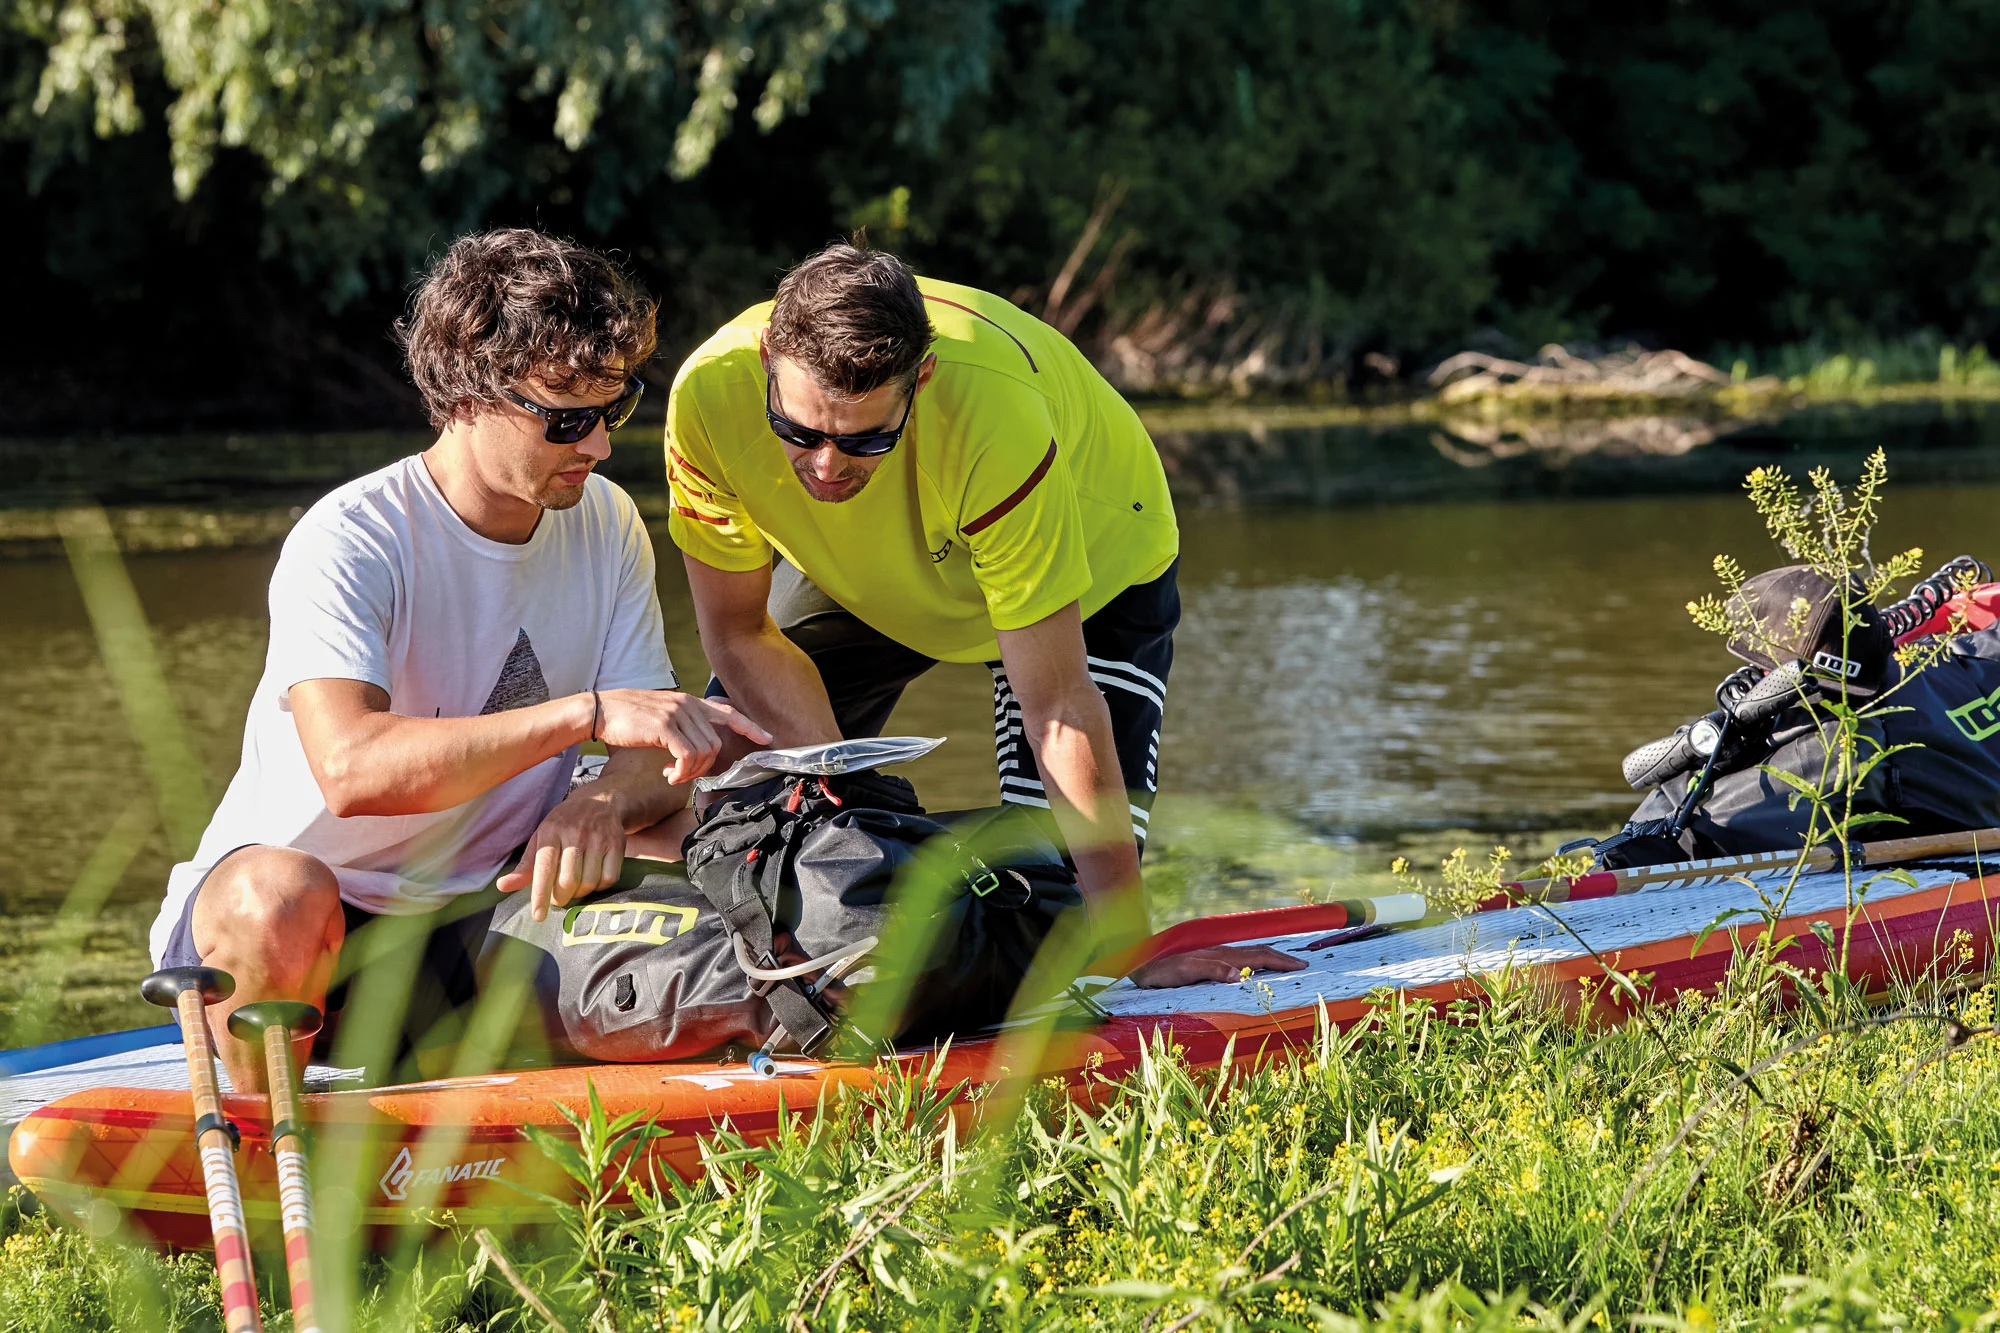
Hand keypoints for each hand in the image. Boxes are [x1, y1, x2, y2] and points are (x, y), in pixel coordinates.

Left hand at [497, 786, 626, 922]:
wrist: (599, 801)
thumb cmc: (564, 825)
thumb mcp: (541, 839)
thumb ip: (525, 866)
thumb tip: (502, 886)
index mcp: (551, 832)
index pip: (544, 868)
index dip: (540, 895)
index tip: (538, 916)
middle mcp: (575, 833)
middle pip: (569, 880)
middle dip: (562, 897)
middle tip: (558, 897)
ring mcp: (598, 838)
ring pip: (589, 882)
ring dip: (581, 892)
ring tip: (576, 885)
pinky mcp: (617, 843)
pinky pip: (609, 878)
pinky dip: (600, 886)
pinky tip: (593, 878)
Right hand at [593, 689, 773, 784]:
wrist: (600, 710)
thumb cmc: (628, 718)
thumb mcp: (662, 715)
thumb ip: (682, 724)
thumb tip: (696, 749)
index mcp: (690, 701)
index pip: (727, 712)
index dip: (749, 726)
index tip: (766, 738)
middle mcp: (687, 704)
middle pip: (716, 744)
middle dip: (704, 767)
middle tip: (682, 776)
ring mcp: (677, 714)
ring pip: (704, 752)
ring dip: (691, 772)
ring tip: (673, 776)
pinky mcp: (665, 726)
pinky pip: (687, 756)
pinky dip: (681, 772)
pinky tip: (667, 775)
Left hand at [1129, 944, 1305, 988]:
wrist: (1141, 968)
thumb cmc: (1162, 973)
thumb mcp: (1185, 972)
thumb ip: (1212, 971)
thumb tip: (1239, 977)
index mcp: (1220, 955)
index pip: (1257, 956)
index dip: (1279, 961)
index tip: (1300, 965)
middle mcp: (1221, 953)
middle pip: (1258, 952)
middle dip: (1281, 957)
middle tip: (1303, 963)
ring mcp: (1216, 956)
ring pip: (1250, 954)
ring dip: (1270, 957)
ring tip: (1287, 961)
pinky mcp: (1210, 961)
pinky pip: (1240, 959)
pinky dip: (1256, 961)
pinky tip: (1257, 966)